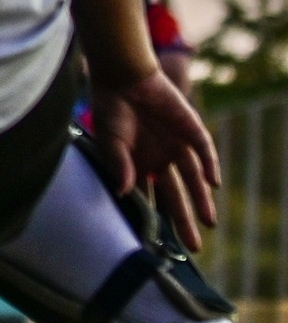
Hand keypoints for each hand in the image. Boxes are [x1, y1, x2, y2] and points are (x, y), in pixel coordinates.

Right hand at [91, 67, 220, 245]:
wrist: (123, 76)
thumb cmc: (110, 109)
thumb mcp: (110, 141)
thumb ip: (118, 166)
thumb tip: (122, 192)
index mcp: (139, 165)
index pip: (149, 198)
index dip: (153, 218)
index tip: (156, 241)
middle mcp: (160, 160)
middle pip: (175, 195)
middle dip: (183, 220)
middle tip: (193, 246)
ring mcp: (177, 145)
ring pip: (194, 178)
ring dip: (202, 200)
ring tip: (209, 223)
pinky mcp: (191, 129)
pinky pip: (204, 150)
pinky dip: (209, 165)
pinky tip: (213, 183)